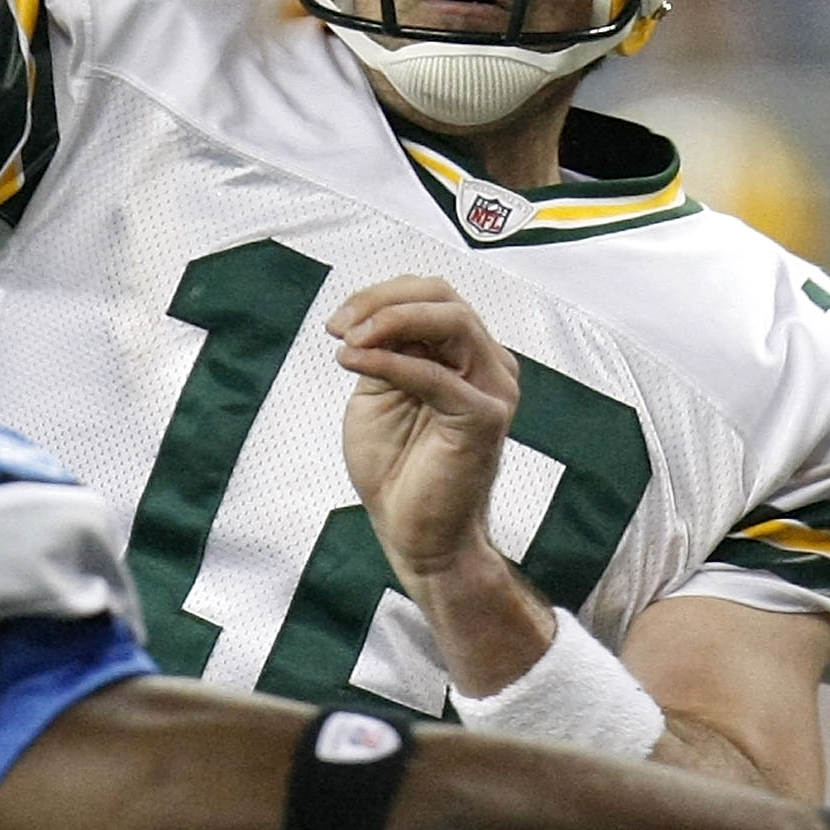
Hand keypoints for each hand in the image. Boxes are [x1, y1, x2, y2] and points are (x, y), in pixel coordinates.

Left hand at [329, 280, 552, 696]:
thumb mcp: (380, 392)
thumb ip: (384, 350)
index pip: (431, 295)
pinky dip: (390, 361)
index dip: (381, 295)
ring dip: (390, 321)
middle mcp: (489, 364)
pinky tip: (354, 362)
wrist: (415, 534)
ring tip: (347, 340)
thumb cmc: (398, 468)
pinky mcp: (483, 418)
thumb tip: (369, 315)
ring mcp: (493, 389)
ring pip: (451, 321)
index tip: (336, 321)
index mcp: (466, 355)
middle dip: (382, 300)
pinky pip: (435, 375)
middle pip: (443, 296)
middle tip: (339, 325)